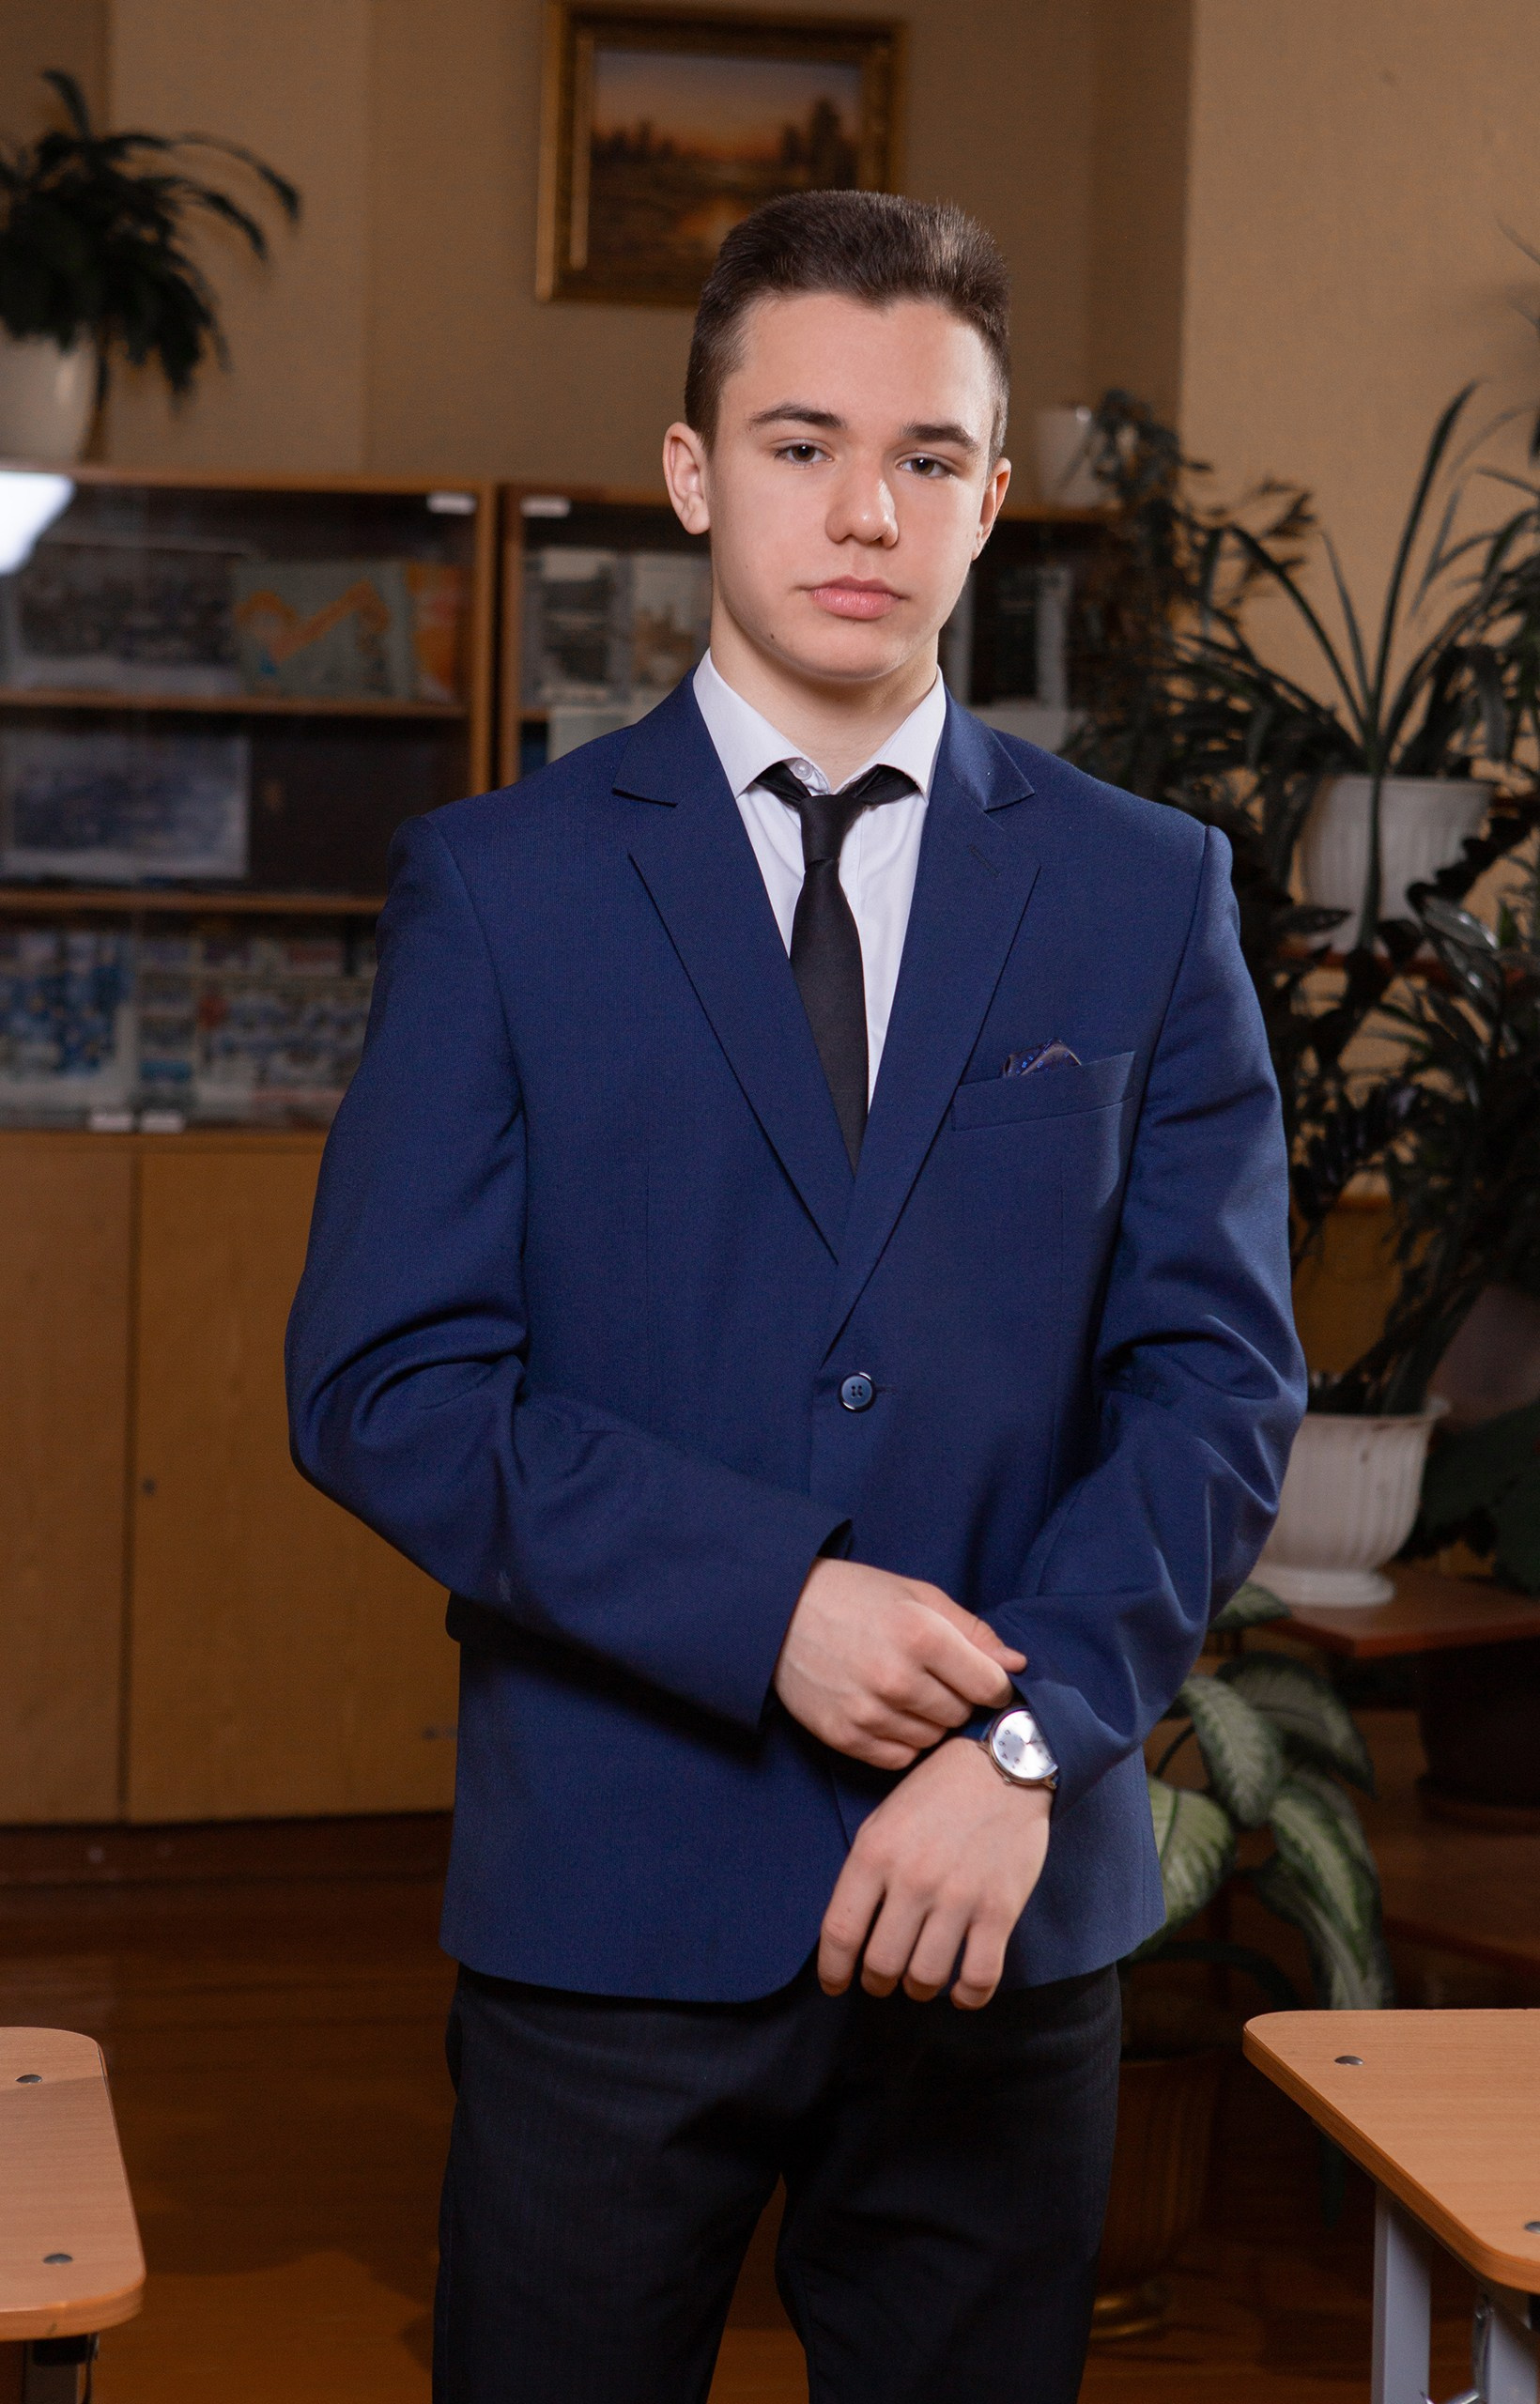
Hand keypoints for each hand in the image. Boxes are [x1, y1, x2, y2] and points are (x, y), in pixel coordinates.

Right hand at [774, 1558, 1023, 1769]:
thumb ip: (972, 1631)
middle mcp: (896, 1678)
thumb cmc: (855, 1597)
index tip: (980, 1677)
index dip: (991, 1683)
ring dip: (927, 1721)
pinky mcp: (843, 1736)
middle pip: (960, 1715)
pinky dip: (900, 1740)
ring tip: (903, 1690)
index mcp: (921, 1634)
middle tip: (932, 1676)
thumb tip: (1018, 1664)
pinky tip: (885, 1710)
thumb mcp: (917, 1595)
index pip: (990, 1685)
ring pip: (931, 1739)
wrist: (778, 1612)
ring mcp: (867, 1712)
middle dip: (956, 1699)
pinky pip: (898, 1758)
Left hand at [818, 1738, 1051, 2009]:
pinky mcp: (999, 1910)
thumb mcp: (884, 1819)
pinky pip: (979, 1977)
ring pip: (926, 1977)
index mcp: (875, 1853)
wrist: (1004, 1766)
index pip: (840, 1931)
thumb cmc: (938, 1793)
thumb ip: (866, 1871)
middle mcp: (913, 1879)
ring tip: (919, 1981)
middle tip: (881, 1981)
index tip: (835, 1984)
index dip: (832, 1969)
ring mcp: (958, 1897)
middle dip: (877, 1982)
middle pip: (881, 1963)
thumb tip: (852, 1930)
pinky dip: (967, 1997)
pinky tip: (960, 1993)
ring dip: (918, 1989)